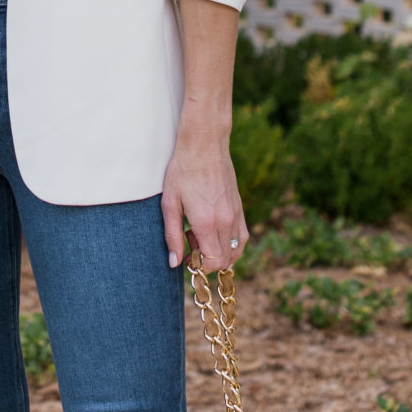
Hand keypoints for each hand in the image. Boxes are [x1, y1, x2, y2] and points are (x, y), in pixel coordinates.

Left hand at [161, 124, 246, 273]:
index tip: (187, 256)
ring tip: (201, 236)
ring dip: (219, 253)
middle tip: (190, 244)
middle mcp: (225, 221)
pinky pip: (242, 236)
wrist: (204, 145)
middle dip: (207, 261)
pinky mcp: (239, 207)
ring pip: (236, 250)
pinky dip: (231, 244)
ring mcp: (235, 214)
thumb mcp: (170, 203)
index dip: (200, 266)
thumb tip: (174, 263)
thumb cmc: (182, 171)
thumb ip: (172, 235)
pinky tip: (215, 234)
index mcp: (206, 222)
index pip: (214, 261)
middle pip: (226, 260)